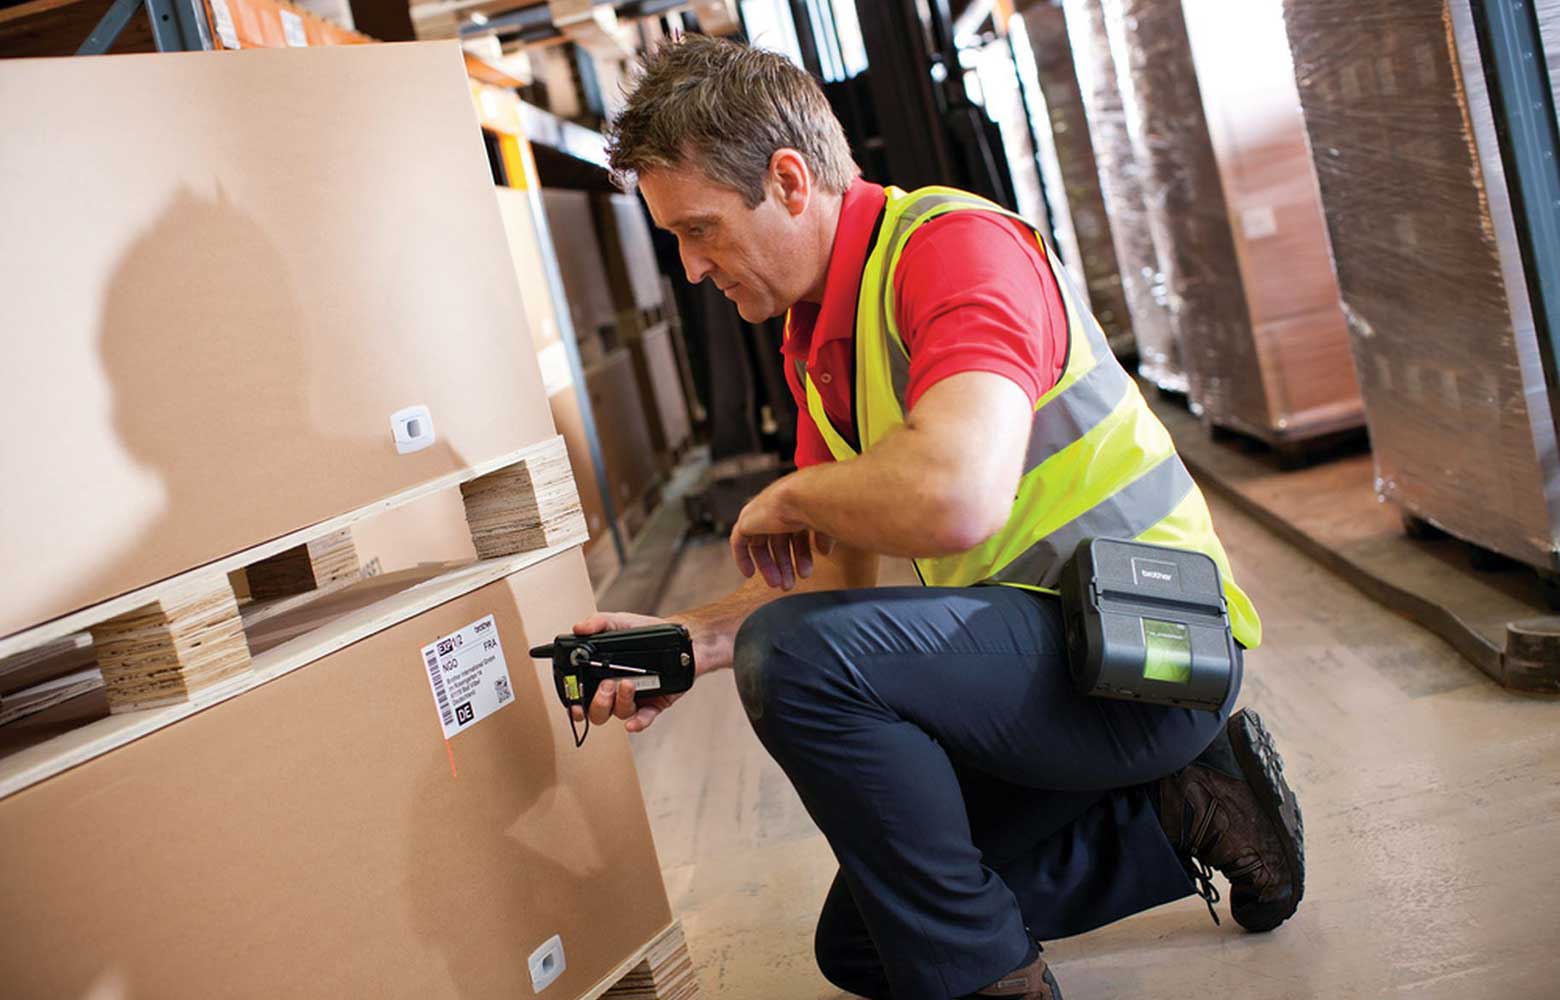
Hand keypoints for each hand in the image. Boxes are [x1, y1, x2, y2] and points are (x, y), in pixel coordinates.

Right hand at [570, 611, 683, 732]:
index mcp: (601, 674)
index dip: (575, 704)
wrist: (679, 637)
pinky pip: (644, 718)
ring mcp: (635, 699)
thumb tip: (579, 628)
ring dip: (620, 701)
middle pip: (598, 712)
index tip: (574, 704)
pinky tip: (633, 722)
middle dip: (599, 703)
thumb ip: (599, 623)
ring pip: (620, 712)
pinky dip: (638, 723)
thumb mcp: (620, 623)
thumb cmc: (646, 632)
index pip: (582, 695)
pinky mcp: (655, 703)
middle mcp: (615, 690)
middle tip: (607, 684)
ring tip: (627, 683)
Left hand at [730, 478, 834, 589]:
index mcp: (795, 504)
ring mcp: (761, 513)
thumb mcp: (826, 524)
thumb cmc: (821, 506)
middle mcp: (777, 507)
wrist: (805, 497)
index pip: (796, 532)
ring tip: (782, 585)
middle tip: (790, 584)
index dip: (801, 553)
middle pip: (779, 542)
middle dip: (785, 565)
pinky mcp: (747, 520)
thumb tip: (824, 551)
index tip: (804, 570)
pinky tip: (750, 574)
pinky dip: (743, 558)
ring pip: (762, 546)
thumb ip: (823, 536)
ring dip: (771, 568)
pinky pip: (739, 542)